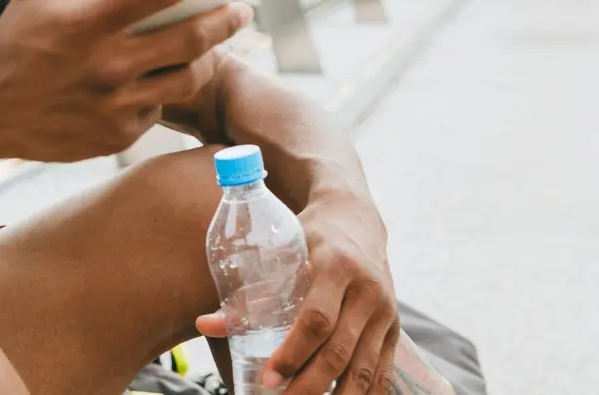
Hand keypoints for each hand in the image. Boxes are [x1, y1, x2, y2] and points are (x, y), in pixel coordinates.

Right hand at [0, 0, 253, 162]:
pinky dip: (163, 86)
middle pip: (192, 37)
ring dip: (209, 56)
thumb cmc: (13, 44)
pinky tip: (158, 74)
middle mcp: (108, 65)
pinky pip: (158, 106)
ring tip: (213, 42)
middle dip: (227, 17)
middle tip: (242, 8)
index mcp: (89, 23)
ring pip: (188, 77)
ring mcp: (116, 105)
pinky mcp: (117, 135)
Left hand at [195, 192, 397, 393]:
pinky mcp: (394, 328)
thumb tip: (203, 325)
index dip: (292, 353)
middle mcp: (367, 290)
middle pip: (338, 351)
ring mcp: (386, 312)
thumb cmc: (309, 237)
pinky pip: (382, 372)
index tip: (269, 378)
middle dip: (308, 384)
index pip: (316, 320)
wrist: (356, 220)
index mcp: (336, 266)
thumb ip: (247, 292)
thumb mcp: (281, 251)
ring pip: (363, 369)